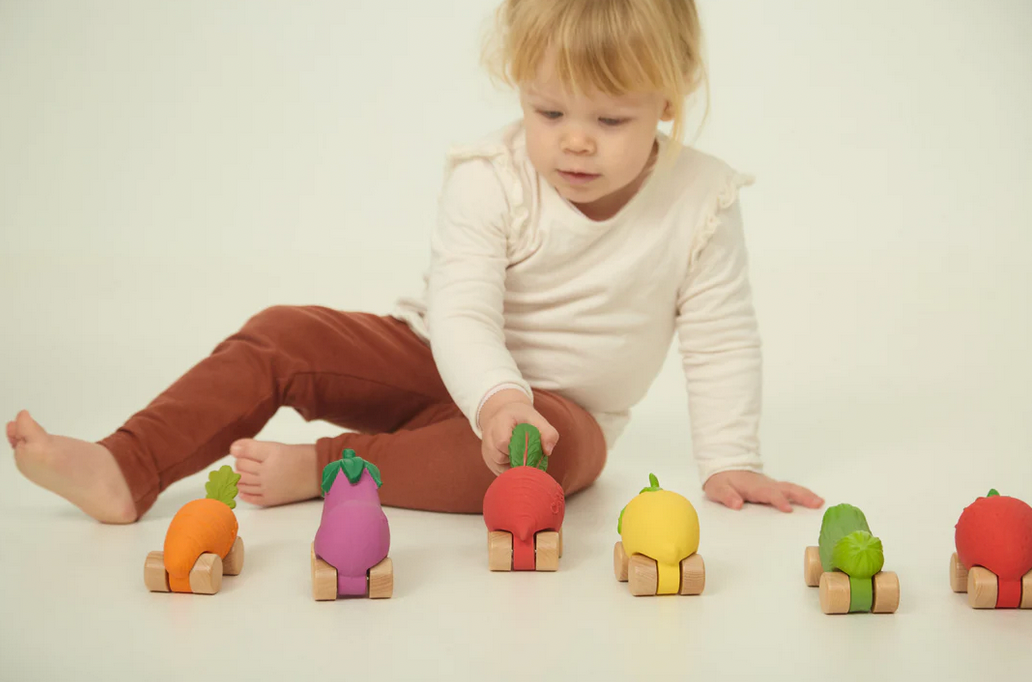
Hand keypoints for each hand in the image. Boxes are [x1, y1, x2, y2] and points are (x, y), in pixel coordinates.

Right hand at [478, 389, 558, 475]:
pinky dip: (511, 470)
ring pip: (499, 467)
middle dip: (517, 458)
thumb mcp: (538, 419)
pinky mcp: (489, 461)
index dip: (518, 448)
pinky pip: (500, 472)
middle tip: (527, 452)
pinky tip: (517, 461)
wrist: (507, 415)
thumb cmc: (523, 419)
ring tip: (522, 455)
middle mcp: (488, 436)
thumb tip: (548, 451)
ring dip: (514, 465)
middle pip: (499, 457)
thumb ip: (548, 433)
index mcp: (500, 421)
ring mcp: (486, 450)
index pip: (503, 442)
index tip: (528, 445)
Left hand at [703, 470, 823, 512]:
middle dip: (801, 496)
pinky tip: (814, 501)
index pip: (768, 493)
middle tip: (817, 503)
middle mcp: (765, 484)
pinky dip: (803, 494)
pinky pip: (790, 490)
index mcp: (753, 486)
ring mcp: (771, 485)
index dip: (778, 500)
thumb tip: (737, 504)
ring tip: (820, 503)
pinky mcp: (773, 488)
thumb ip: (727, 496)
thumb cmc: (721, 480)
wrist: (723, 467)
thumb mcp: (717, 489)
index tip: (787, 509)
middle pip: (786, 489)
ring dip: (806, 495)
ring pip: (791, 488)